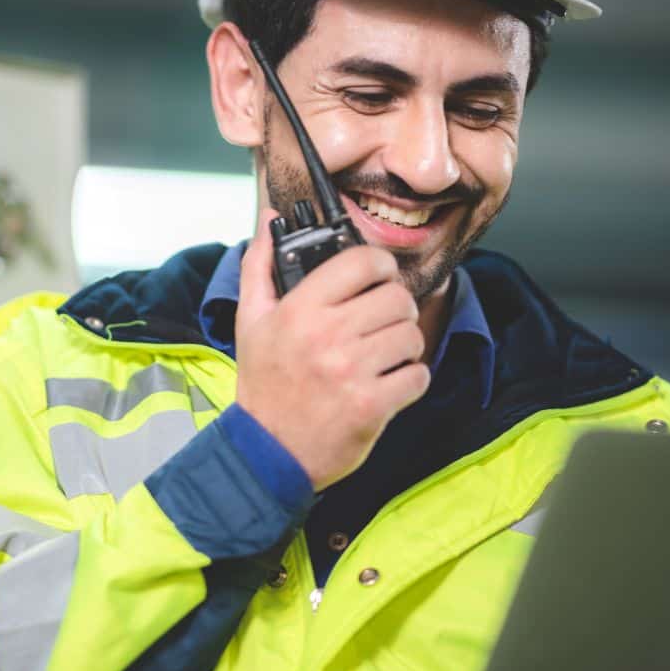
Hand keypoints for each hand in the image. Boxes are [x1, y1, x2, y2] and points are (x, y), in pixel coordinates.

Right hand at [235, 208, 430, 490]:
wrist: (266, 452)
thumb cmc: (264, 383)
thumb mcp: (251, 320)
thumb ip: (260, 265)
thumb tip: (270, 218)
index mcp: (300, 309)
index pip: (363, 262)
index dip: (379, 265)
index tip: (378, 278)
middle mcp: (327, 336)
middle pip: (396, 298)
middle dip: (396, 309)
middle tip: (382, 322)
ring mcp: (351, 372)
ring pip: (411, 336)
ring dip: (405, 345)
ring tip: (385, 354)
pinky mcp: (372, 406)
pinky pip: (418, 376)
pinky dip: (410, 380)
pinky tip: (388, 383)